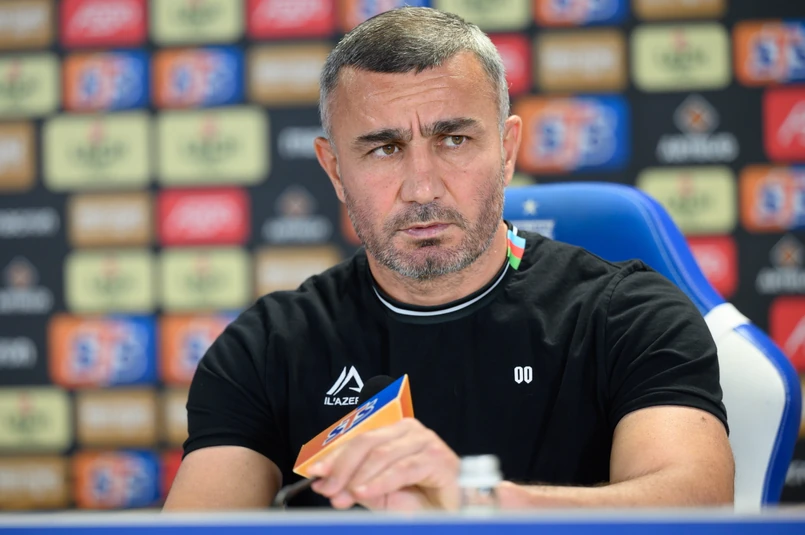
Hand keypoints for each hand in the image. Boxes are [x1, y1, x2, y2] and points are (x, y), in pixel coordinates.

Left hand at [307, 418, 460, 510]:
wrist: (451, 512)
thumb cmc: (419, 500)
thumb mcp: (379, 493)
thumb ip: (356, 485)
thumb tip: (327, 483)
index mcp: (393, 432)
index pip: (357, 439)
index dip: (334, 456)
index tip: (315, 474)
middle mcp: (409, 431)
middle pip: (366, 442)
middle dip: (342, 468)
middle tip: (328, 489)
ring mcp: (425, 441)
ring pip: (382, 454)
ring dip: (358, 477)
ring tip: (344, 495)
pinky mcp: (438, 458)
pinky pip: (402, 468)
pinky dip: (380, 481)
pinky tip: (365, 492)